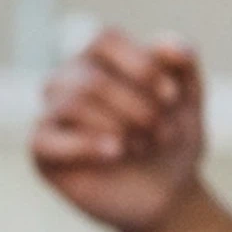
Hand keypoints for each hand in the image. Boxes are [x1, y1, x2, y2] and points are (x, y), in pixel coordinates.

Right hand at [29, 29, 207, 231]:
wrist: (168, 192)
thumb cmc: (171, 137)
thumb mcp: (189, 96)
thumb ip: (184, 60)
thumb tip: (167, 45)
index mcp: (99, 57)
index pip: (104, 39)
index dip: (141, 65)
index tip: (173, 97)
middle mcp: (68, 78)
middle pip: (93, 79)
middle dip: (140, 109)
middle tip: (165, 133)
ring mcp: (51, 112)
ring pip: (74, 103)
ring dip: (121, 128)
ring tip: (145, 146)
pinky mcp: (42, 148)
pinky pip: (46, 138)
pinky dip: (88, 145)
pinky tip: (117, 153)